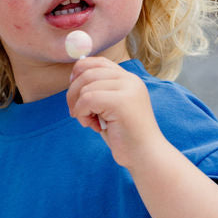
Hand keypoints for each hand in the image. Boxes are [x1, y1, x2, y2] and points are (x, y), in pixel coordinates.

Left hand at [66, 56, 165, 171]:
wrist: (145, 155)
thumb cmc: (125, 136)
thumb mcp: (109, 109)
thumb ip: (98, 91)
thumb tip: (73, 79)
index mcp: (128, 79)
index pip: (98, 62)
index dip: (80, 73)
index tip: (75, 93)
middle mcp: (130, 80)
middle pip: (87, 72)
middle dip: (73, 93)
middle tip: (76, 113)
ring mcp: (127, 88)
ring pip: (85, 87)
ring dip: (79, 107)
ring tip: (89, 122)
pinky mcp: (121, 101)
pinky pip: (87, 99)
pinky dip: (82, 113)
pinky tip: (92, 126)